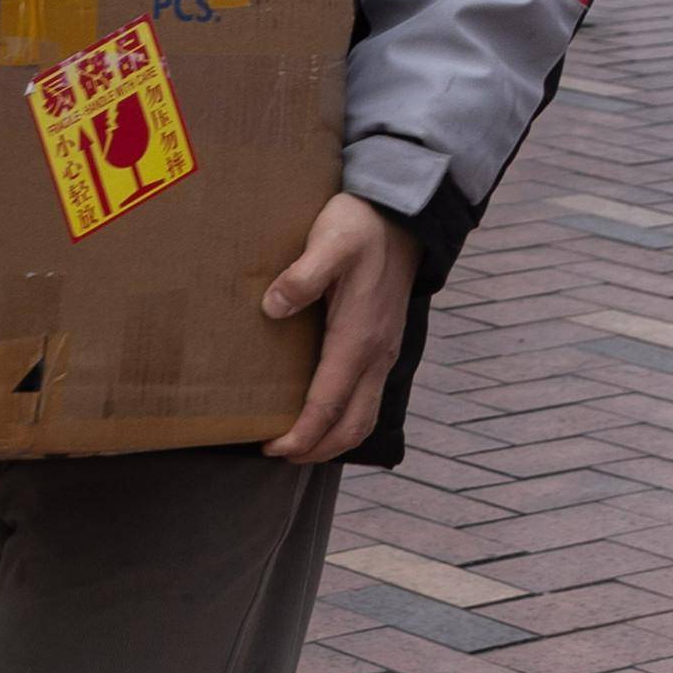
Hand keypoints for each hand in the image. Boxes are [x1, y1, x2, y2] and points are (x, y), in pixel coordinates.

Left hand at [261, 192, 417, 463]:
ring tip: (300, 445)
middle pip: (351, 425)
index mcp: (358, 339)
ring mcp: (383, 353)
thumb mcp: (328, 242)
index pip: (328, 404)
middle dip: (317, 449)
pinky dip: (346, 418)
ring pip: (364, 416)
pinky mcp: (383, 346)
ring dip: (334, 439)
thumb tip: (273, 308)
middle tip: (278, 454)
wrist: (402, 217)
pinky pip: (368, 397)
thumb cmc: (359, 228)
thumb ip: (302, 276)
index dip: (300, 433)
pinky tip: (324, 413)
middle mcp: (376, 355)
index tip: (271, 448)